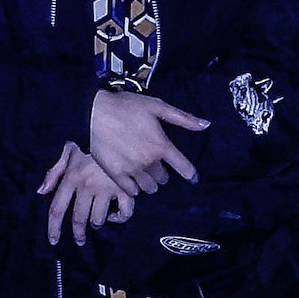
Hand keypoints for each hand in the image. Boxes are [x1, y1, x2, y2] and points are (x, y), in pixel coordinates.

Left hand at [39, 140, 134, 246]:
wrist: (115, 127)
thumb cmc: (89, 136)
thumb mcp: (67, 149)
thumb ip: (53, 171)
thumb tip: (40, 191)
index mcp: (71, 178)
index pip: (57, 209)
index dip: (53, 228)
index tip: (54, 240)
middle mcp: (87, 187)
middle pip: (78, 218)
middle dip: (78, 233)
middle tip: (79, 240)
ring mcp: (106, 189)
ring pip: (99, 218)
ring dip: (97, 223)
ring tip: (97, 221)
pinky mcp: (125, 189)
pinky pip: (124, 211)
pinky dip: (119, 217)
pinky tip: (115, 214)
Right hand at [86, 88, 208, 194]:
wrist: (92, 112)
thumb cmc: (125, 106)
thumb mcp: (157, 106)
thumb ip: (182, 118)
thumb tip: (206, 124)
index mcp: (161, 145)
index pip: (184, 168)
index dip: (191, 174)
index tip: (192, 178)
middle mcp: (149, 161)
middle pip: (164, 178)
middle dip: (162, 172)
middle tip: (154, 163)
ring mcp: (132, 170)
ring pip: (149, 187)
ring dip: (149, 182)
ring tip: (143, 172)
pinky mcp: (116, 174)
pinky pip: (131, 192)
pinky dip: (134, 188)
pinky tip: (131, 178)